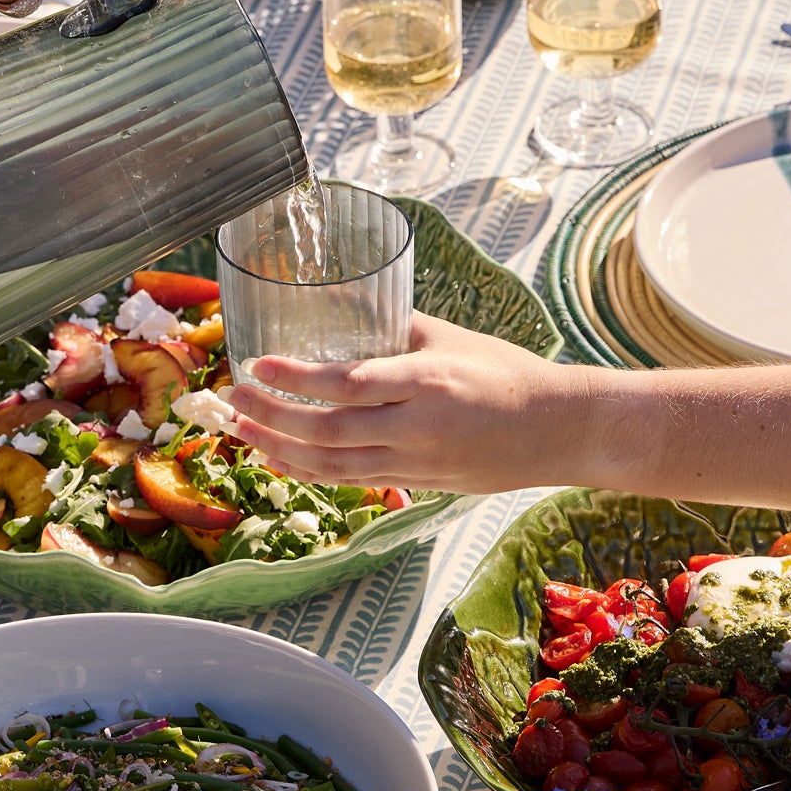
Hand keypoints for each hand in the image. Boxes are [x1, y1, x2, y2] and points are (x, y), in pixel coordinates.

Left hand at [228, 314, 594, 494]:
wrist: (558, 429)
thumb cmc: (507, 374)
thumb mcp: (450, 338)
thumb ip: (395, 328)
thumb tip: (343, 307)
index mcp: (426, 381)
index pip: (347, 383)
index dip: (295, 378)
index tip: (257, 365)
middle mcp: (417, 426)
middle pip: (327, 430)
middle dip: (271, 417)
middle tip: (233, 400)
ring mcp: (416, 461)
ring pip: (332, 465)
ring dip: (279, 450)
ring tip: (242, 432)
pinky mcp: (419, 483)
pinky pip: (352, 480)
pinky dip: (309, 471)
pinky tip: (280, 459)